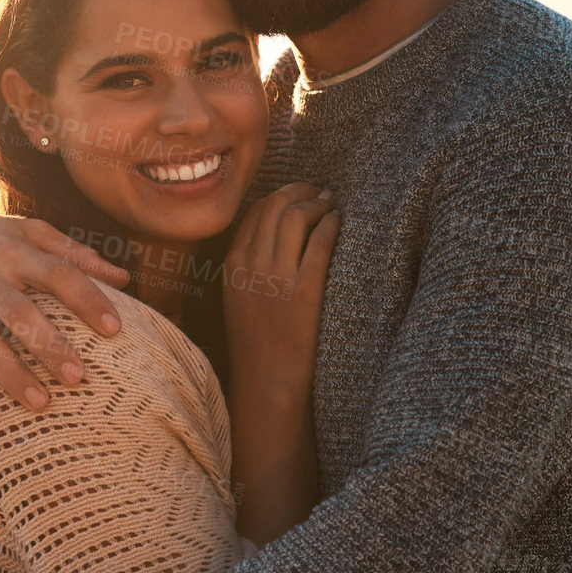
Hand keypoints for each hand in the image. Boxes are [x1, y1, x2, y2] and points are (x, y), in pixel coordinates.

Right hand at [0, 211, 130, 419]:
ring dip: (11, 374)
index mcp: (13, 249)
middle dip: (49, 345)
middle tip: (78, 377)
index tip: (116, 329)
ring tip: (42, 403)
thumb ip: (73, 254)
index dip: (87, 299)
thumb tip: (124, 279)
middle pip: (18, 311)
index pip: (57, 272)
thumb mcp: (28, 233)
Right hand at [222, 183, 339, 399]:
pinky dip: (330, 225)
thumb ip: (246, 266)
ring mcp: (277, 277)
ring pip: (296, 217)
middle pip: (276, 206)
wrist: (265, 382)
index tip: (298, 194)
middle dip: (300, 190)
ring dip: (317, 203)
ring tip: (331, 203)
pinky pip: (319, 242)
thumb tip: (270, 236)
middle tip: (319, 190)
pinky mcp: (304, 290)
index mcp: (233, 264)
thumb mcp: (237, 298)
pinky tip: (338, 222)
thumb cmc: (256, 344)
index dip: (280, 195)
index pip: (256, 212)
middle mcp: (251, 264)